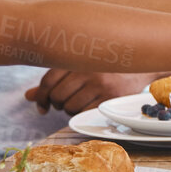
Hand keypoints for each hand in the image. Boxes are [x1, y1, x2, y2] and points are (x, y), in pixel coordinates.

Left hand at [24, 70, 159, 115]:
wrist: (142, 65)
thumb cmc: (105, 66)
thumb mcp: (79, 67)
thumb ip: (54, 80)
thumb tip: (28, 96)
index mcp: (77, 57)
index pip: (48, 80)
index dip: (41, 96)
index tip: (42, 106)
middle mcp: (88, 69)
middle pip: (57, 96)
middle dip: (56, 104)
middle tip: (64, 103)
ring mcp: (100, 84)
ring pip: (69, 107)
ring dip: (70, 110)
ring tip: (79, 102)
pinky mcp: (110, 98)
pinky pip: (84, 113)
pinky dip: (82, 114)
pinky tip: (88, 107)